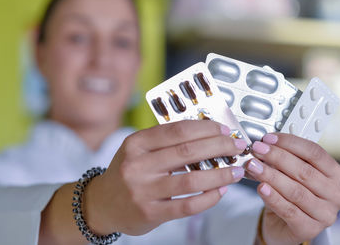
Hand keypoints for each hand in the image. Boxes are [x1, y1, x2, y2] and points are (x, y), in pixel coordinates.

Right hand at [85, 120, 245, 235]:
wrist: (102, 203)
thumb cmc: (128, 172)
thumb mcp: (138, 150)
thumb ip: (166, 142)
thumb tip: (208, 134)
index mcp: (136, 143)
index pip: (178, 130)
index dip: (206, 128)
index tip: (225, 129)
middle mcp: (138, 165)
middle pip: (188, 151)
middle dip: (219, 146)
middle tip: (237, 146)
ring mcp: (143, 190)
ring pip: (191, 179)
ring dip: (220, 174)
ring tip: (236, 170)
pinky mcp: (151, 212)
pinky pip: (187, 205)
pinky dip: (209, 198)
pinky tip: (221, 191)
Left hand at [244, 133, 339, 244]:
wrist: (283, 226)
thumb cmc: (289, 195)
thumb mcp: (290, 173)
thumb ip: (283, 160)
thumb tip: (266, 145)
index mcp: (334, 174)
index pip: (315, 153)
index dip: (290, 143)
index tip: (269, 139)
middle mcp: (334, 194)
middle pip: (304, 171)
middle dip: (277, 157)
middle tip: (258, 150)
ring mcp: (325, 214)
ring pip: (296, 191)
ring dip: (271, 176)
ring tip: (254, 166)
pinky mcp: (310, 229)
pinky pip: (289, 210)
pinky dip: (273, 197)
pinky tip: (261, 188)